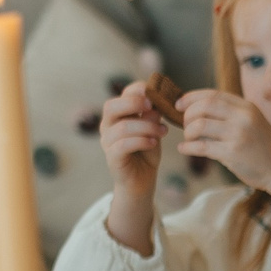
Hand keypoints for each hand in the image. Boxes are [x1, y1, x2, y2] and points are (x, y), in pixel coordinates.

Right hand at [97, 84, 167, 254]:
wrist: (142, 180)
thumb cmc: (147, 152)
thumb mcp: (154, 130)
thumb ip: (154, 116)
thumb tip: (158, 102)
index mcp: (119, 114)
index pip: (123, 94)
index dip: (137, 89)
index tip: (155, 92)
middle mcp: (108, 125)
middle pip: (112, 106)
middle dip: (133, 103)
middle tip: (152, 106)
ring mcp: (107, 141)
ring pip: (122, 126)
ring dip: (146, 127)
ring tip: (162, 132)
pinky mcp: (111, 157)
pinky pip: (123, 144)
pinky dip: (141, 141)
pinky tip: (154, 143)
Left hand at [176, 89, 270, 233]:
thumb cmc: (263, 148)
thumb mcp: (251, 123)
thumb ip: (229, 116)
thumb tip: (195, 112)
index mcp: (246, 107)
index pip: (213, 94)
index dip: (191, 97)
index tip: (179, 104)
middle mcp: (243, 117)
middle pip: (204, 106)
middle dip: (188, 114)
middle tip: (184, 124)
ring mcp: (238, 134)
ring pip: (199, 125)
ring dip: (188, 132)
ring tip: (188, 138)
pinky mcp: (233, 153)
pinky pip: (201, 147)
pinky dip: (188, 147)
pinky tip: (184, 149)